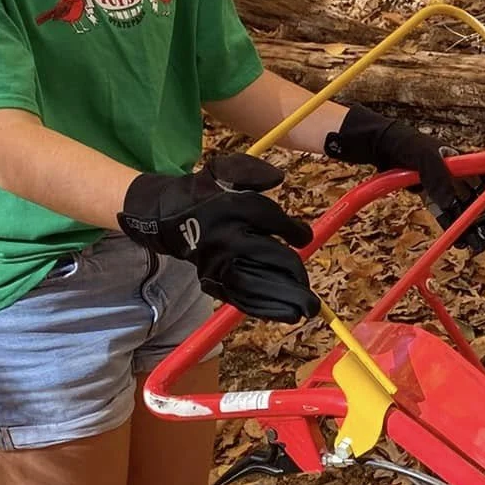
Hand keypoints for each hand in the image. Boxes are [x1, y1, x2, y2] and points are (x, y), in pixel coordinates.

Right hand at [118, 158, 318, 322]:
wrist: (171, 217)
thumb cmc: (209, 194)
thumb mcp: (227, 170)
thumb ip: (254, 172)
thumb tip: (278, 179)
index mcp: (232, 206)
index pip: (272, 219)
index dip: (295, 231)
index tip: (304, 238)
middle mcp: (225, 237)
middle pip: (267, 256)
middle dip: (295, 273)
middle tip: (313, 289)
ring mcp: (217, 262)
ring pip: (255, 283)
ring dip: (284, 298)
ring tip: (307, 309)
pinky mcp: (211, 280)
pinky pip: (240, 298)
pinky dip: (264, 308)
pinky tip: (286, 315)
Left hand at [324, 106, 484, 250]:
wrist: (383, 147)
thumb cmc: (407, 144)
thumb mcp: (425, 157)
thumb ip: (438, 177)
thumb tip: (450, 202)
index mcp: (463, 162)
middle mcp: (457, 176)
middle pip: (478, 198)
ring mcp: (444, 188)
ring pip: (463, 210)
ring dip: (471, 227)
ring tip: (480, 244)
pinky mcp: (431, 198)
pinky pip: (445, 215)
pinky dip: (452, 227)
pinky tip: (459, 242)